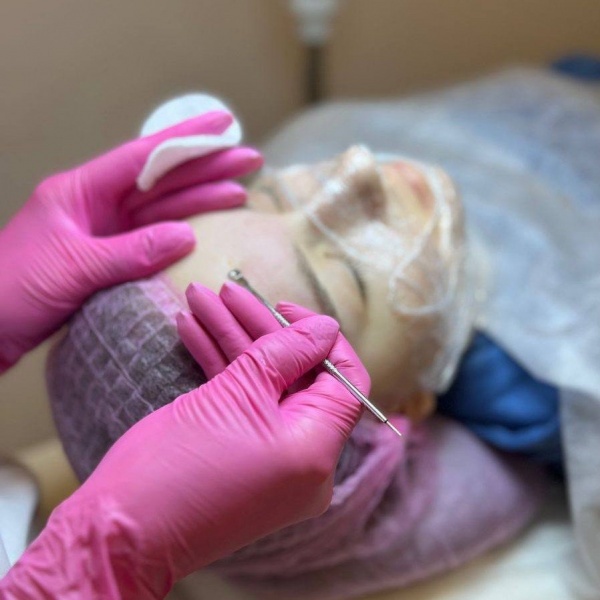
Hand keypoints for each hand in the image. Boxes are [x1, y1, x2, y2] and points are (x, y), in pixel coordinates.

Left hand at [0, 112, 261, 369]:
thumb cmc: (11, 290)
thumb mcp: (74, 268)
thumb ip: (132, 251)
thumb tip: (187, 236)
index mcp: (80, 191)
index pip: (142, 156)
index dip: (186, 138)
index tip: (223, 123)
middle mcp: (96, 205)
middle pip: (160, 180)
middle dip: (205, 167)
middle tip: (249, 159)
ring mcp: (103, 232)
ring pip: (161, 209)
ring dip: (200, 199)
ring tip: (240, 191)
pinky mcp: (108, 258)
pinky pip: (152, 240)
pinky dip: (180, 234)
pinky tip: (207, 228)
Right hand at [0, 311, 366, 598]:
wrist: (118, 532)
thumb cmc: (179, 465)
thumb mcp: (238, 393)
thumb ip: (287, 353)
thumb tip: (327, 327)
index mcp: (318, 448)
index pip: (345, 379)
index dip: (320, 336)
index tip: (283, 306)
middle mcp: (304, 458)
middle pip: (296, 374)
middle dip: (257, 327)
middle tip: (226, 290)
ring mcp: (271, 459)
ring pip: (261, 384)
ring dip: (230, 339)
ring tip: (197, 298)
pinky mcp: (239, 455)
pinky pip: (241, 405)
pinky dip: (220, 367)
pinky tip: (191, 328)